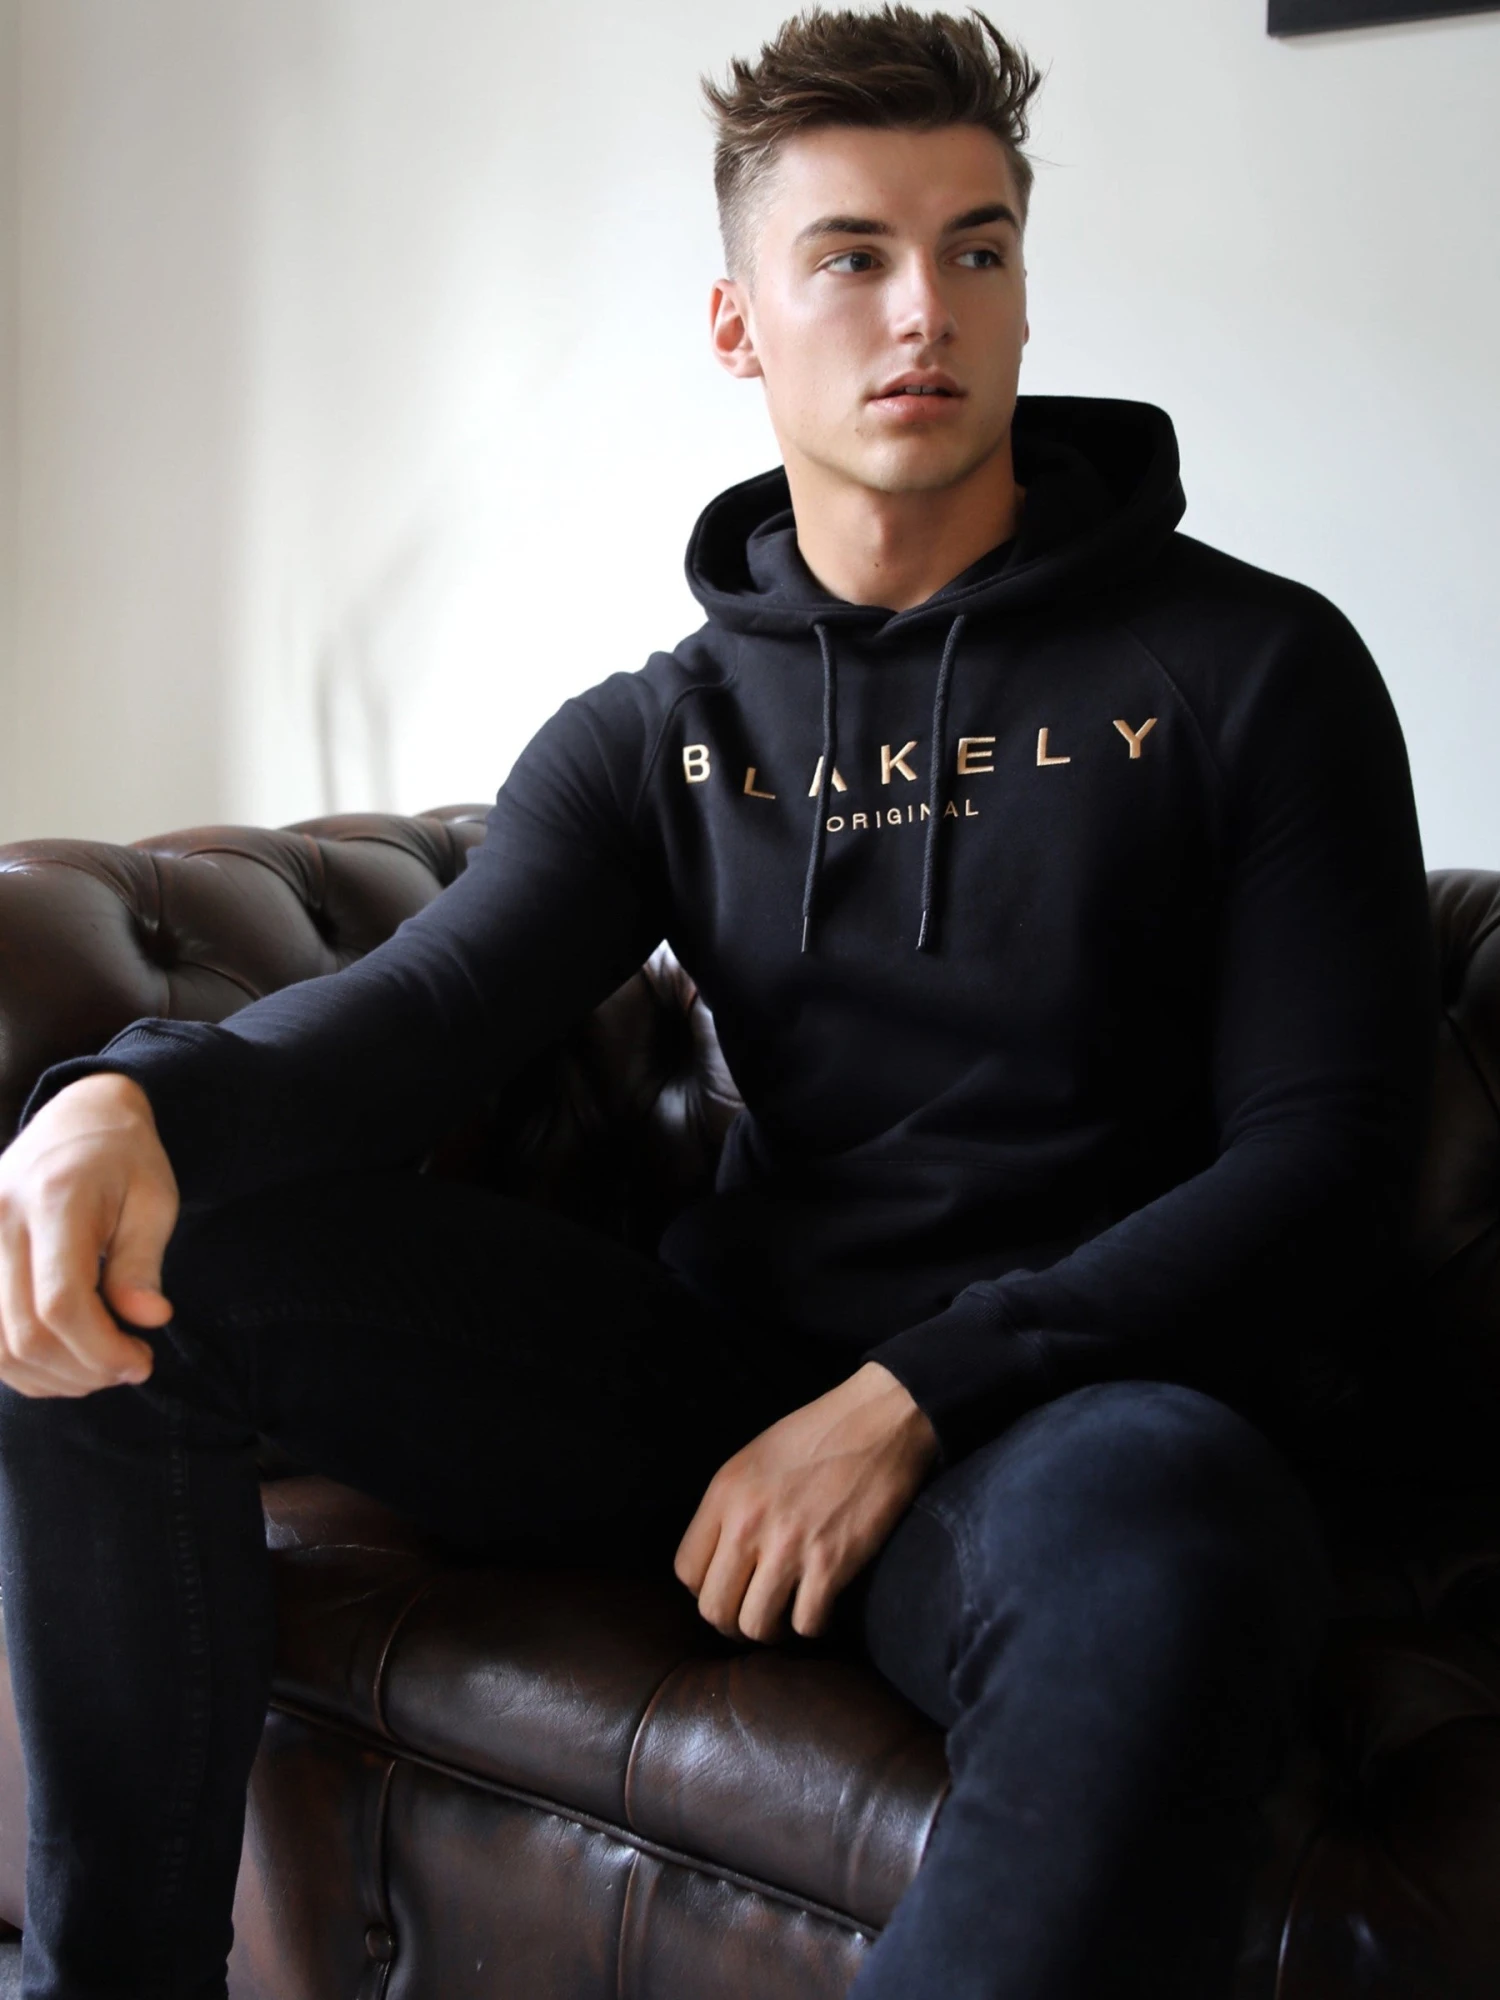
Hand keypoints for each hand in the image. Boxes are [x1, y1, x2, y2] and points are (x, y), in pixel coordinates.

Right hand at [0, 1074, 177, 1396]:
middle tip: (129, 1367)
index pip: (62, 1303)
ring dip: (49, 1376)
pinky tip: (62, 1359)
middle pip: (25, 1333)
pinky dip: (19, 1365)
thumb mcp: (154, 1199)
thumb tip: (148, 1319)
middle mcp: (0, 1221)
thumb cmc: (125, 1159)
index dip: (101, 1349)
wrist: (77, 1117)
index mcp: (54, 1200)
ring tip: (98, 1366)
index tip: (141, 1361)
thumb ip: (142, 1261)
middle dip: (83, 1369)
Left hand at [673, 1359, 939, 1643]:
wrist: (877, 1422)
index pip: (686, 1571)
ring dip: (771, 1629)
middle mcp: (748, 1523)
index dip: (706, 1588)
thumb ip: (730, 1507)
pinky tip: (821, 1604)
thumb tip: (720, 1558)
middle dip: (732, 1621)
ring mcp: (789, 1546)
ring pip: (756, 1626)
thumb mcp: (752, 1459)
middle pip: (714, 1609)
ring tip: (786, 1613)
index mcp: (724, 1494)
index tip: (729, 1586)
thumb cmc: (817, 1436)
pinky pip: (806, 1624)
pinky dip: (813, 1624)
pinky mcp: (831, 1563)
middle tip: (754, 1612)